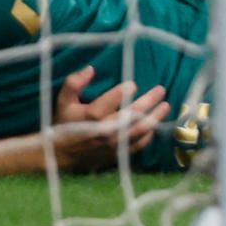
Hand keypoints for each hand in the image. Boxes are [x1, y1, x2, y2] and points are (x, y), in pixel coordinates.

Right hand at [50, 68, 169, 171]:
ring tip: (165, 106)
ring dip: (154, 118)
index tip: (133, 84)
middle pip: (130, 116)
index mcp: (90, 117)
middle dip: (148, 102)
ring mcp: (112, 145)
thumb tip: (90, 69)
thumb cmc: (63, 124)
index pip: (110, 102)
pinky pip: (137, 146)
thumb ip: (74, 83)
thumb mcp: (63, 101)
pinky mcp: (116, 155)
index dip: (122, 92)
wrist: (60, 155)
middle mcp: (103, 132)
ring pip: (138, 132)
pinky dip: (148, 136)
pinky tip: (155, 125)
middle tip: (160, 90)